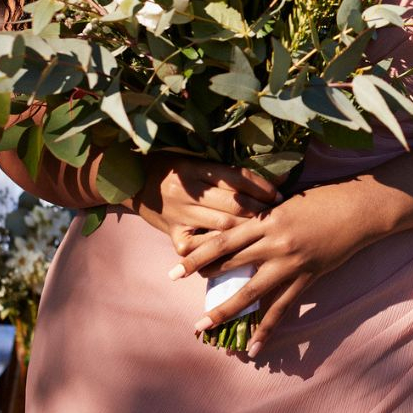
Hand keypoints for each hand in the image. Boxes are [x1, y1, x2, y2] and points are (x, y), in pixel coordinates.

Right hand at [130, 154, 280, 257]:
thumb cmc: (171, 168)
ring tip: (267, 230)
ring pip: (222, 227)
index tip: (279, 193)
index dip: (261, 186)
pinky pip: (202, 247)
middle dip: (260, 210)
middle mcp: (186, 192)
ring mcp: (179, 216)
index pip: (236, 177)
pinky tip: (239, 250)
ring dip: (248, 230)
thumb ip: (225, 172)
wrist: (132, 182)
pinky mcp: (174, 236)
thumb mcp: (196, 161)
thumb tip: (268, 177)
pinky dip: (221, 249)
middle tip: (279, 214)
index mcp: (194, 168)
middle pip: (233, 204)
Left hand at [167, 182, 378, 356]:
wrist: (358, 209)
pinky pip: (282, 308)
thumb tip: (243, 230)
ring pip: (250, 292)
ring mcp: (290, 262)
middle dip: (201, 278)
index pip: (223, 240)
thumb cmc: (324, 199)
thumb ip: (265, 217)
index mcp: (266, 219)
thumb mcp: (287, 202)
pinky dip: (266, 328)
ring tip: (203, 327)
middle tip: (175, 291)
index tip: (174, 267)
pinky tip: (253, 347)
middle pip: (229, 263)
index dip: (197, 254)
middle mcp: (273, 242)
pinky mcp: (307, 278)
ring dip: (224, 310)